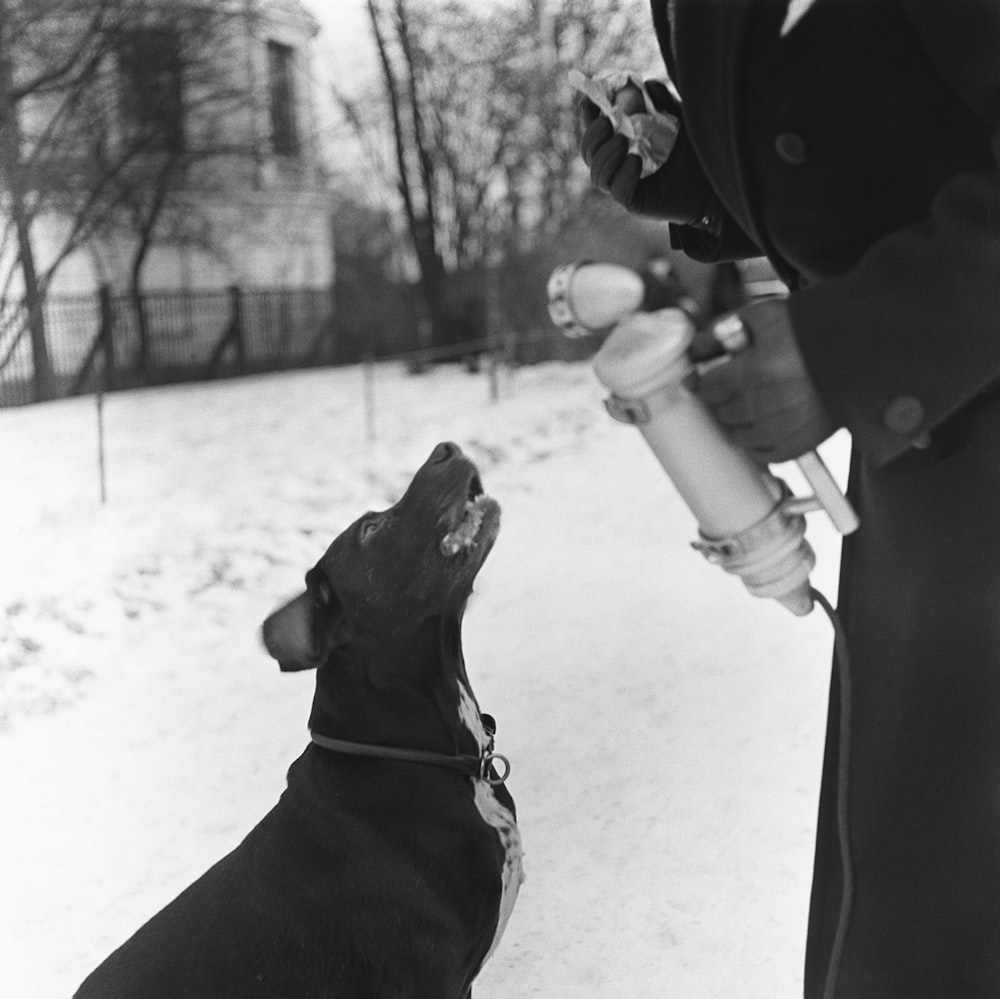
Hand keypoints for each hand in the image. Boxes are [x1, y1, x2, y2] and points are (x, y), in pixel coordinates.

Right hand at [578, 80, 709, 222]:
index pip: (596, 131)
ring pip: (598, 175)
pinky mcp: (636, 203)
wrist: (717, 180)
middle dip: (592, 137)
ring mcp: (626, 185)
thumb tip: (644, 82)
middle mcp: (620, 165)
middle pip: (589, 154)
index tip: (589, 100)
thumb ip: (661, 100)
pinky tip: (636, 162)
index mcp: (625, 142)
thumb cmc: (698, 149)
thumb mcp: (679, 116)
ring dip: (605, 156)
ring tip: (623, 142)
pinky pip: (617, 191)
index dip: (587, 116)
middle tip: (607, 123)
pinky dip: (622, 175)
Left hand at [691, 299, 837, 462]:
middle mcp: (763, 406)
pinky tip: (767, 422)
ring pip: (737, 434)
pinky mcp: (797, 445)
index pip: (707, 387)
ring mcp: (780, 429)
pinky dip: (758, 441)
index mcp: (753, 373)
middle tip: (741, 384)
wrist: (862, 350)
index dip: (708, 380)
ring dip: (740, 420)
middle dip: (725, 397)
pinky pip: (761, 453)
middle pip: (721, 411)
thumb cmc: (811, 329)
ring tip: (758, 401)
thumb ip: (721, 331)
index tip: (713, 377)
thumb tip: (693, 350)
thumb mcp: (763, 316)